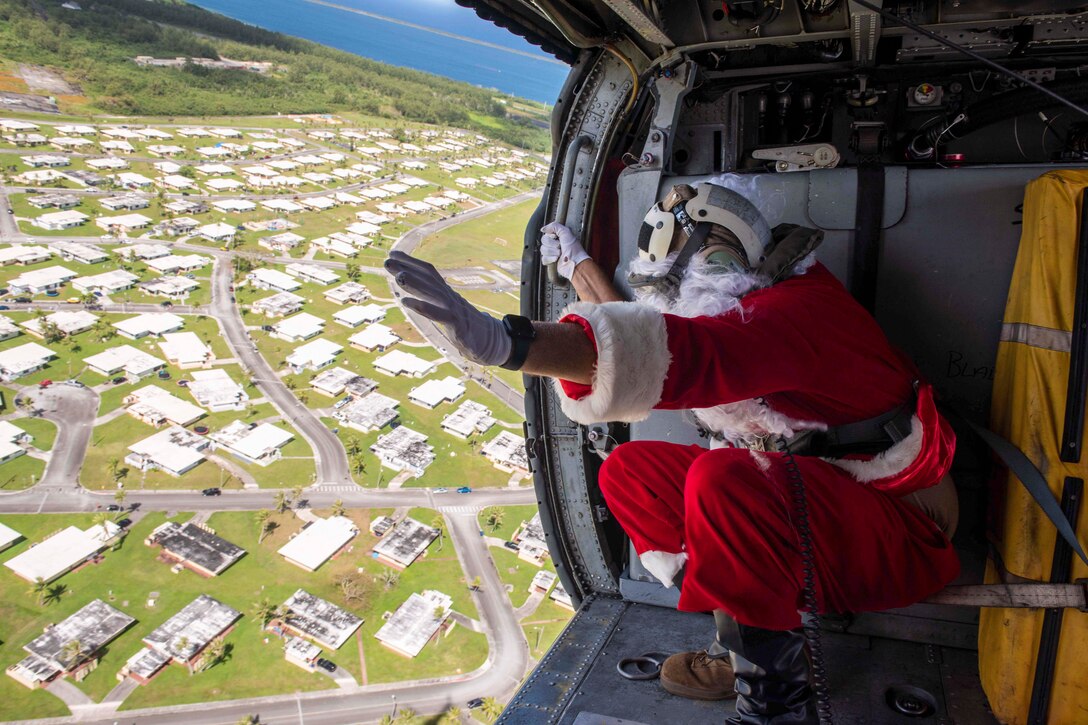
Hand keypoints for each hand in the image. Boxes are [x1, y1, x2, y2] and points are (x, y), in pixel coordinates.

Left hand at [385, 251, 510, 365]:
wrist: (490, 342)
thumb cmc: (466, 327)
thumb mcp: (448, 310)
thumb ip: (435, 301)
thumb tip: (418, 293)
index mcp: (447, 293)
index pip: (429, 272)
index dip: (412, 262)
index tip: (393, 254)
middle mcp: (450, 297)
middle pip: (428, 279)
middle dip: (407, 269)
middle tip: (387, 262)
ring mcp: (454, 309)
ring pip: (433, 293)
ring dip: (414, 284)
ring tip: (397, 276)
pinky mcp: (457, 324)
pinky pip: (438, 314)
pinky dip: (422, 306)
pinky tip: (405, 302)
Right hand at [541, 222, 590, 279]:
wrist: (575, 262)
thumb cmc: (573, 248)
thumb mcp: (566, 231)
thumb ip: (554, 226)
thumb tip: (542, 229)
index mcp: (557, 236)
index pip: (546, 234)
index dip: (551, 237)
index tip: (557, 238)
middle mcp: (554, 244)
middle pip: (543, 241)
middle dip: (552, 244)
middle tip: (560, 246)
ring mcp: (551, 253)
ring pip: (543, 250)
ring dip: (552, 252)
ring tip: (560, 254)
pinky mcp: (550, 261)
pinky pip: (543, 258)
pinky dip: (550, 259)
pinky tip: (556, 259)